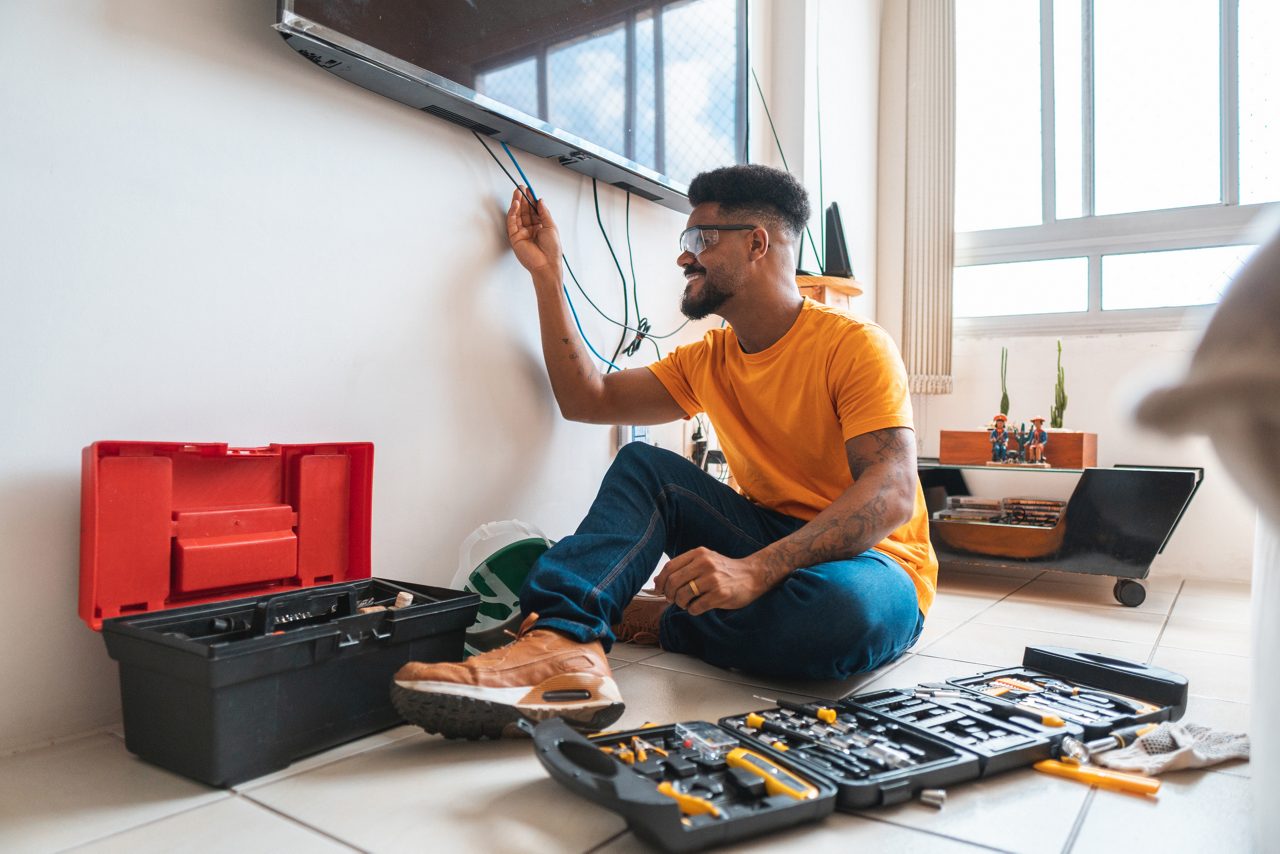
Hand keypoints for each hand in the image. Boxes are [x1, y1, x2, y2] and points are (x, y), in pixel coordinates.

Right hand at [506, 187, 562, 277]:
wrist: (547, 264)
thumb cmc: (552, 250)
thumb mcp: (551, 226)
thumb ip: (544, 213)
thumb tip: (540, 201)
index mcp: (540, 226)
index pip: (534, 210)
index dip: (531, 200)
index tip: (529, 190)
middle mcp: (530, 229)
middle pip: (524, 211)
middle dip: (523, 199)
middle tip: (521, 188)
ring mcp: (522, 233)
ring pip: (517, 215)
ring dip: (517, 203)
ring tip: (518, 192)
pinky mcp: (515, 237)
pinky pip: (512, 222)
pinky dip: (513, 212)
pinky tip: (516, 204)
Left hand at [653, 548, 775, 615]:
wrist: (753, 575)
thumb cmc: (725, 570)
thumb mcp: (704, 561)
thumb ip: (682, 568)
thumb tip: (656, 581)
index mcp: (699, 554)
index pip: (669, 567)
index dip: (661, 581)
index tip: (660, 590)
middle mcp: (705, 564)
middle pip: (673, 582)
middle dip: (669, 594)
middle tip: (673, 599)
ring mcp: (713, 579)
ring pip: (682, 596)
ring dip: (681, 604)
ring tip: (688, 603)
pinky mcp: (720, 594)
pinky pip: (696, 607)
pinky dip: (693, 610)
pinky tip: (699, 607)